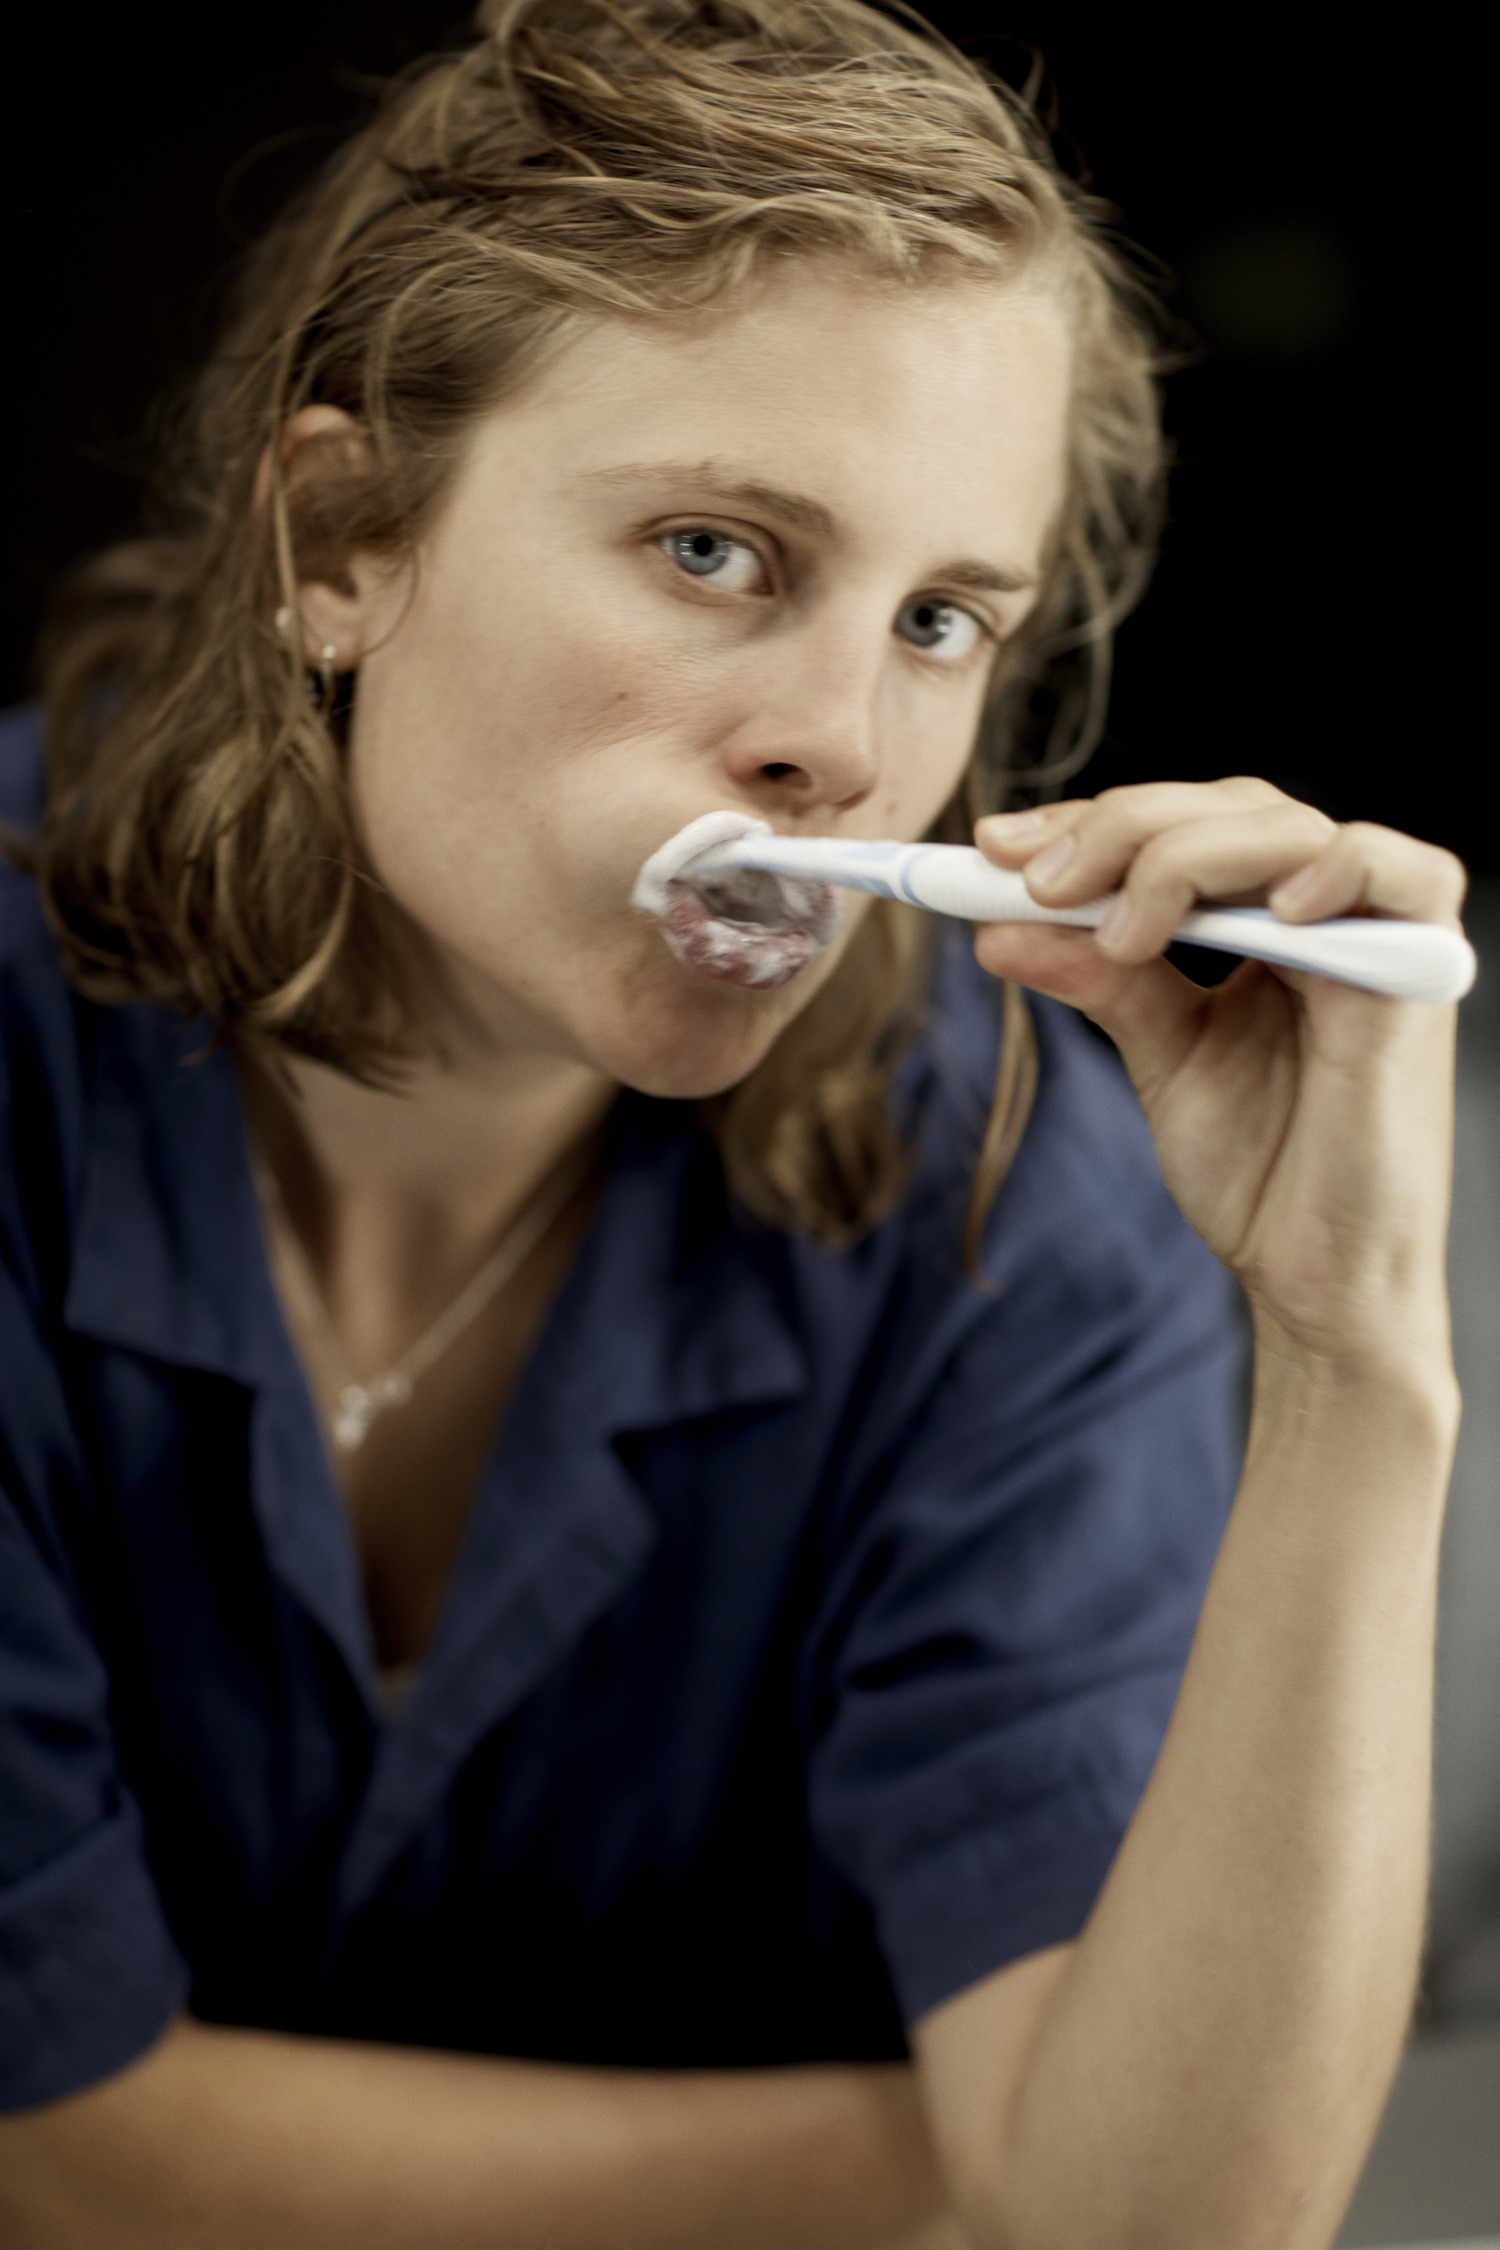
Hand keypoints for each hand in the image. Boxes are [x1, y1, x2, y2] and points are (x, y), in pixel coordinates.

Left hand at [972, 779, 1465, 1373]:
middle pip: (1227, 809)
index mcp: (1267, 921)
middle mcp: (1326, 912)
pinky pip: (1403, 875)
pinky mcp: (1418, 977)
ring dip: (1184, 858)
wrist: (1317, 1280)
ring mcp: (1376, 936)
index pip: (1181, 827)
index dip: (1090, 823)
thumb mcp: (1159, 1055)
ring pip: (1288, 829)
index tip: (995, 847)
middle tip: (1034, 881)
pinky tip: (1266, 912)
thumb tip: (999, 925)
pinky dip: (1333, 871)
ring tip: (1116, 929)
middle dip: (1118, 832)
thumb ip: (1098, 979)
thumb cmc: (1260, 1172)